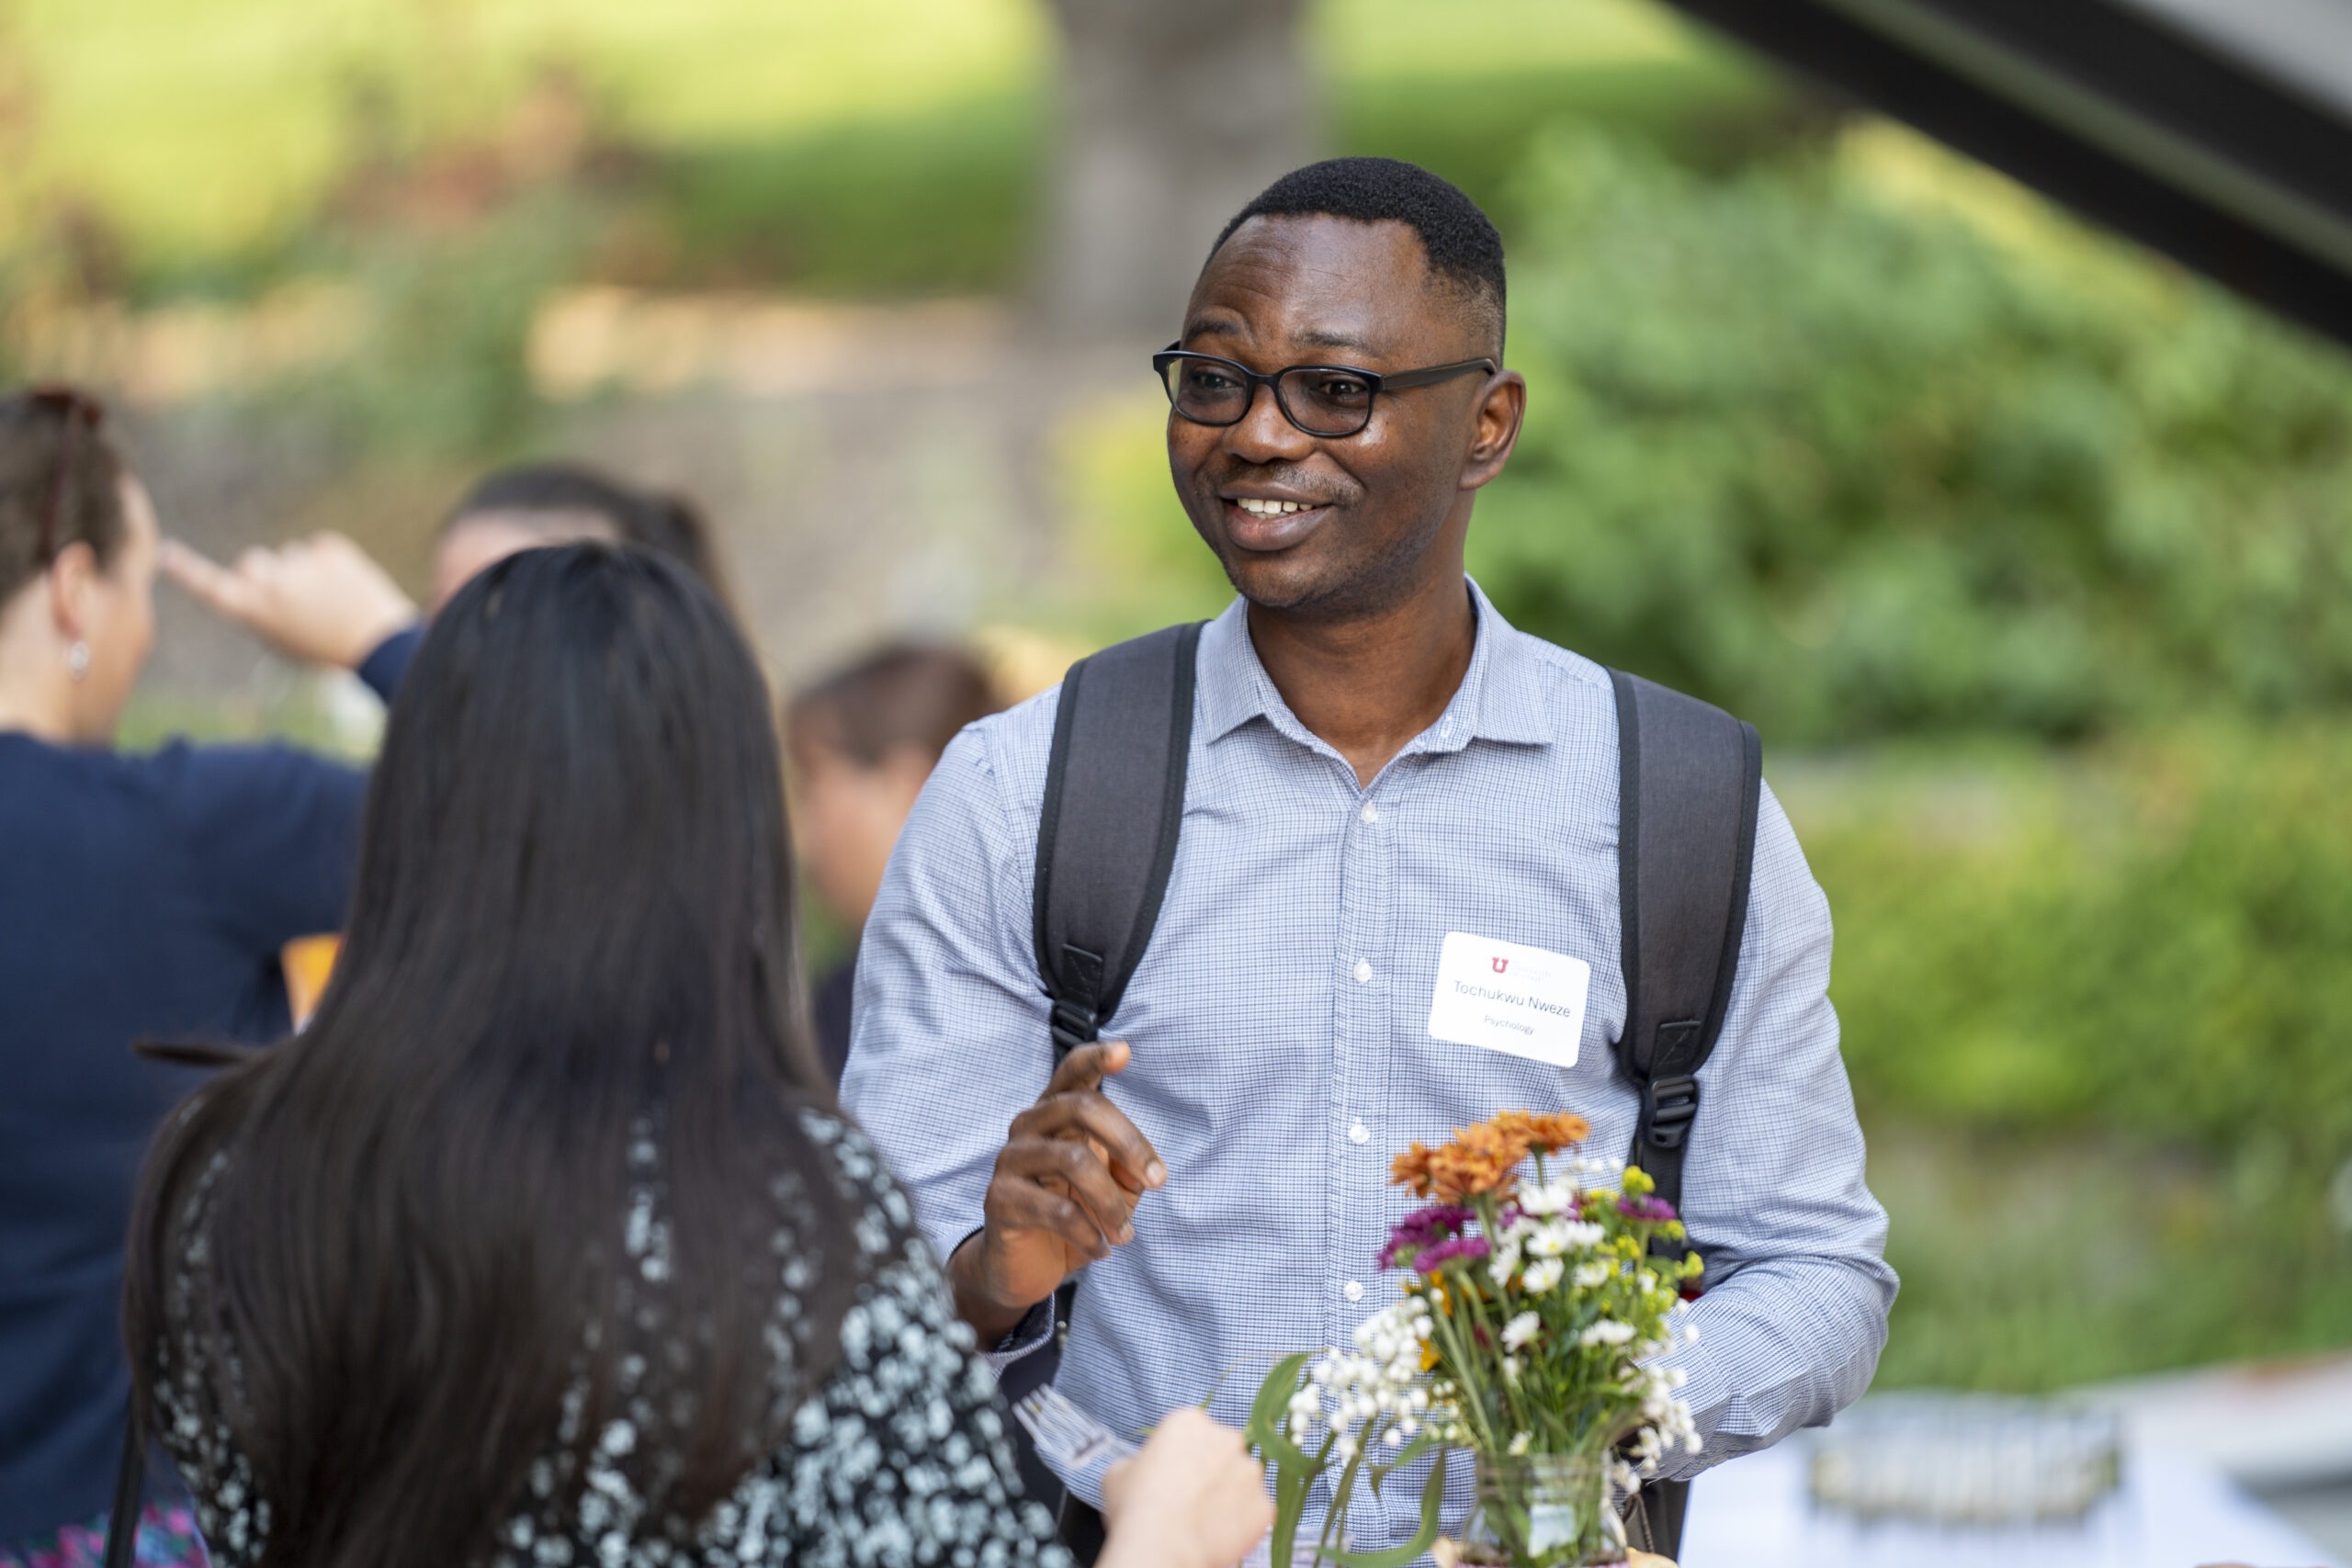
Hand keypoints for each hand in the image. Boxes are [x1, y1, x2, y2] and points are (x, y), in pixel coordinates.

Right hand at [161, 533, 416, 670]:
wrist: (381, 642)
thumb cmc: (326, 646)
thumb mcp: (281, 637)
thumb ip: (259, 605)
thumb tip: (253, 575)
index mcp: (256, 612)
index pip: (212, 587)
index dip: (187, 571)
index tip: (166, 552)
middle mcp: (272, 585)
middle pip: (251, 562)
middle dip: (264, 574)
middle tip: (292, 600)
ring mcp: (301, 564)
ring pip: (289, 556)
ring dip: (302, 571)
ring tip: (329, 599)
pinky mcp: (330, 549)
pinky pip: (318, 548)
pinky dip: (329, 562)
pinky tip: (345, 585)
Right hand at [948, 1041, 1163, 1340]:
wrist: (1024, 1268)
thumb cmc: (1072, 1216)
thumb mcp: (1112, 1190)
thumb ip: (1129, 1170)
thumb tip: (1143, 1169)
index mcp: (1056, 1113)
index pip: (1072, 1073)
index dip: (1096, 1058)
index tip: (1125, 1052)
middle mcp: (1029, 1126)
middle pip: (1081, 1107)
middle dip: (1129, 1142)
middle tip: (1159, 1181)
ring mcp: (1010, 1161)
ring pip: (1073, 1160)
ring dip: (1111, 1203)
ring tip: (1126, 1235)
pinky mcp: (999, 1199)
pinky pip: (1057, 1211)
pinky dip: (1090, 1235)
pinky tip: (1101, 1250)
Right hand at [1098, 1407, 1271, 1567]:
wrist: (1161, 1548)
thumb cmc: (1135, 1509)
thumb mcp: (1119, 1472)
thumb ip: (1141, 1460)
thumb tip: (1148, 1469)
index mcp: (1190, 1421)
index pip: (1193, 1432)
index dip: (1182, 1456)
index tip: (1174, 1475)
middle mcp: (1228, 1438)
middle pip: (1224, 1451)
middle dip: (1212, 1470)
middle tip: (1192, 1499)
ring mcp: (1251, 1472)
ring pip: (1243, 1480)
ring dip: (1230, 1495)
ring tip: (1205, 1520)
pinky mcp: (1266, 1505)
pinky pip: (1255, 1511)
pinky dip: (1242, 1523)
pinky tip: (1218, 1535)